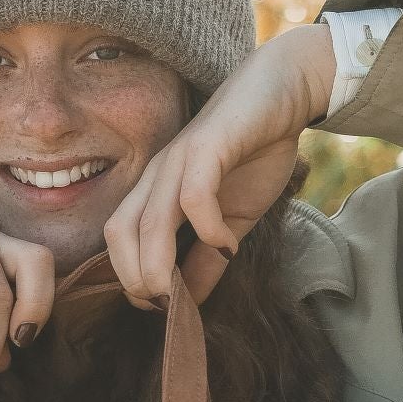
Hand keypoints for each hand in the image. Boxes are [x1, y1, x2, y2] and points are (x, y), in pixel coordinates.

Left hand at [103, 23, 335, 309]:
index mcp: (156, 191)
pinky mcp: (210, 146)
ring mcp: (181, 159)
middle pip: (121, 234)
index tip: (162, 309)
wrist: (282, 92)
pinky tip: (228, 245)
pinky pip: (194, 194)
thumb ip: (209, 259)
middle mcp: (158, 175)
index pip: (120, 241)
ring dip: (157, 265)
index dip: (131, 280)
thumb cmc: (253, 153)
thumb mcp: (231, 219)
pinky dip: (206, 228)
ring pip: (149, 220)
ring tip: (177, 294)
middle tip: (166, 308)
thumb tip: (191, 303)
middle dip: (136, 280)